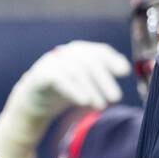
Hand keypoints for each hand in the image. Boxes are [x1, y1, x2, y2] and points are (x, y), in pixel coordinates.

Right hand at [0, 41, 129, 157]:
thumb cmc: (63, 91)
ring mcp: (51, 62)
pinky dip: (73, 89)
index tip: (124, 72)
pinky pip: (59, 79)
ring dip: (91, 89)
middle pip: (89, 62)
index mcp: (78, 51)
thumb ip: (102, 76)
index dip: (112, 60)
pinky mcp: (40, 75)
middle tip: (116, 98)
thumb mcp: (85, 83)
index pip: (99, 52)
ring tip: (100, 106)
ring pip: (76, 72)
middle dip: (104, 80)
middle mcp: (65, 53)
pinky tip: (84, 101)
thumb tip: (126, 68)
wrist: (31, 102)